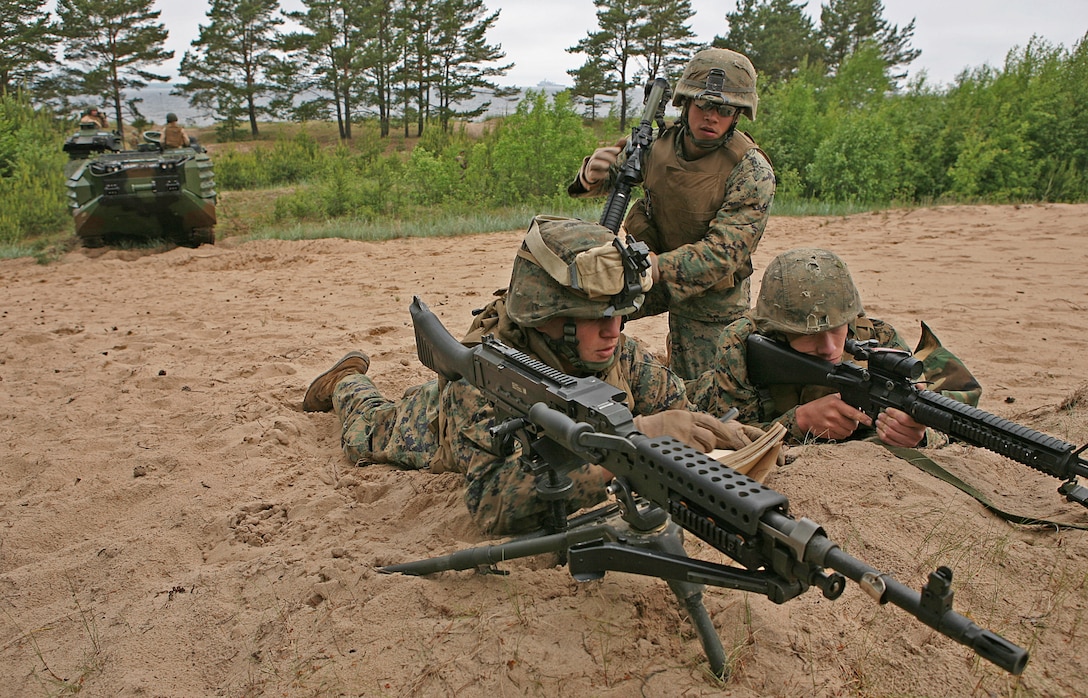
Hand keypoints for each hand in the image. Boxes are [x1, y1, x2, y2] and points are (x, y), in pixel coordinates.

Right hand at [581, 139, 624, 185]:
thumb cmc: (605, 163)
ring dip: (601, 164)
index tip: (619, 150)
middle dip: (607, 156)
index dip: (611, 149)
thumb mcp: (611, 156)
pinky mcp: (590, 175)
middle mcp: (594, 158)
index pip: (604, 149)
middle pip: (598, 154)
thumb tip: (624, 139)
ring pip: (593, 163)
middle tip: (615, 160)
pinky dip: (600, 174)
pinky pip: (593, 173)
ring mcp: (591, 167)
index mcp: (599, 153)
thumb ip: (617, 148)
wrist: (595, 174)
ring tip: (609, 165)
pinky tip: (607, 174)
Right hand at [635, 410, 759, 452]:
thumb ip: (690, 425)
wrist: (635, 434)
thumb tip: (708, 435)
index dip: (725, 430)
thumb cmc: (653, 429)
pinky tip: (686, 458)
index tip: (732, 437)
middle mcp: (687, 423)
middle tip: (710, 448)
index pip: (713, 421)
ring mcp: (684, 436)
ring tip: (692, 453)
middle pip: (712, 435)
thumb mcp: (673, 419)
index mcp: (686, 415)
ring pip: (706, 446)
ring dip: (704, 452)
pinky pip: (695, 455)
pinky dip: (694, 458)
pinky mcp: (679, 447)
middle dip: (714, 444)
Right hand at [794, 393, 872, 440]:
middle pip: (853, 425)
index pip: (853, 413)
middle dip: (854, 423)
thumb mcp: (832, 398)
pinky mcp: (827, 433)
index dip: (863, 418)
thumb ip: (845, 401)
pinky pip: (841, 437)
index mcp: (835, 405)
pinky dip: (841, 434)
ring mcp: (830, 426)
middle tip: (850, 420)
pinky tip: (836, 428)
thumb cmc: (819, 406)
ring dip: (848, 429)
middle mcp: (833, 415)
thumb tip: (859, 406)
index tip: (869, 421)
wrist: (805, 416)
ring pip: (848, 432)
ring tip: (842, 424)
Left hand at [875, 407, 925, 446]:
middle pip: (895, 426)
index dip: (894, 413)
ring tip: (879, 421)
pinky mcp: (901, 447)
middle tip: (881, 415)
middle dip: (885, 418)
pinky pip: (887, 440)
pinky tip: (879, 428)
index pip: (904, 419)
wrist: (917, 434)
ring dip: (882, 425)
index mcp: (920, 425)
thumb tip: (889, 410)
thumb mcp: (913, 416)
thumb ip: (904, 412)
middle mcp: (916, 435)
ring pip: (890, 433)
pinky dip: (881, 433)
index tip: (888, 410)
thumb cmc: (914, 423)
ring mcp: (909, 442)